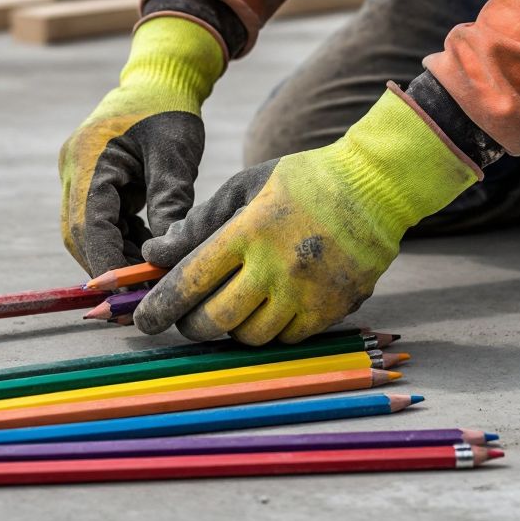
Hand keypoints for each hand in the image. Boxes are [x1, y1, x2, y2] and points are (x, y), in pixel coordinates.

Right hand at [59, 17, 224, 275]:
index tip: (127, 293)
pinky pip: (98, 219)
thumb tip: (168, 254)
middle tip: (141, 291)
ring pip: (86, 229)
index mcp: (90, 156)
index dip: (104, 262)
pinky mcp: (88, 179)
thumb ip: (170, 201)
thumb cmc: (171, 110)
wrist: (159, 78)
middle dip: (108, 264)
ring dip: (116, 253)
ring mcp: (77, 173)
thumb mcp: (176, 155)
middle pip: (79, 232)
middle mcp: (74, 167)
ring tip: (151, 272)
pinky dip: (121, 238)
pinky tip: (149, 248)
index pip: (88, 222)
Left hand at [134, 84, 479, 343]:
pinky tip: (267, 307)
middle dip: (191, 325)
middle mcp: (277, 267)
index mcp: (249, 231)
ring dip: (231, 328)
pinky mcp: (332, 309)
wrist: (377, 187)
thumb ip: (198, 223)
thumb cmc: (302, 182)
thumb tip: (156, 252)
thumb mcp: (243, 186)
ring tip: (230, 306)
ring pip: (250, 335)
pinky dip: (268, 330)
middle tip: (185, 317)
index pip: (191, 279)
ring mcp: (308, 293)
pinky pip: (287, 338)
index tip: (142, 319)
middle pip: (216, 320)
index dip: (160, 305)